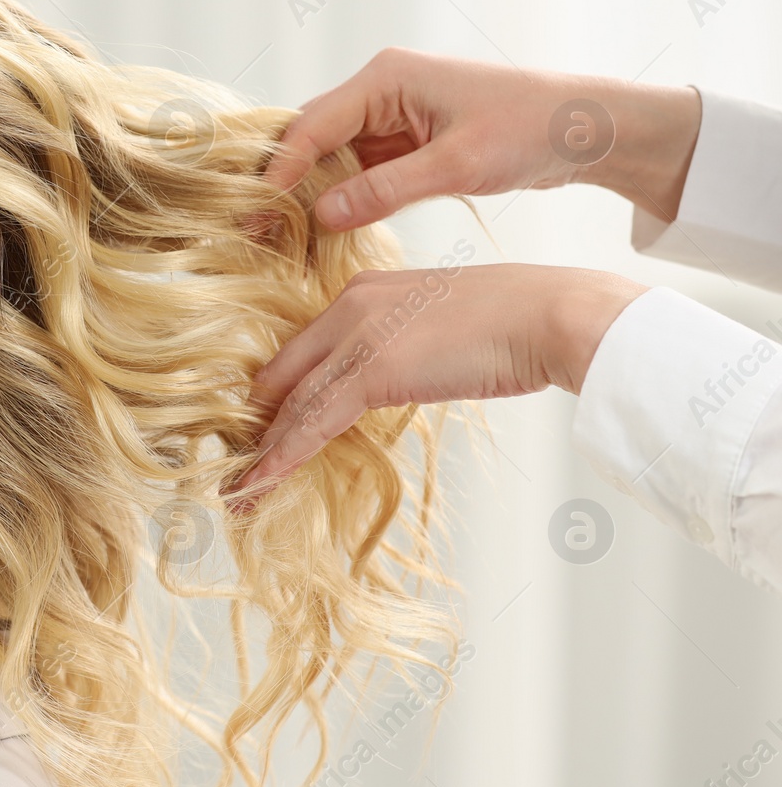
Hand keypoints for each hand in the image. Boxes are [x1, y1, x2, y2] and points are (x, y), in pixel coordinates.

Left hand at [229, 263, 648, 499]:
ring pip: (291, 404)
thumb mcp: (442, 325)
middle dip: (257, 425)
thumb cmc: (517, 321)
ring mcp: (356, 336)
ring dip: (261, 455)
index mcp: (362, 292)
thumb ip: (406, 345)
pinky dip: (281, 458)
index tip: (259, 431)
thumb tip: (399, 376)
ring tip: (237, 494)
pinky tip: (259, 485)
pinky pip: (312, 422)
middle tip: (235, 466)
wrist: (551, 315)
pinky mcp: (371, 368)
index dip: (278, 395)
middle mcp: (348, 307)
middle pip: (284, 375)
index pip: (303, 352)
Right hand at [261, 47, 702, 229]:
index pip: (312, 125)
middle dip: (285, 183)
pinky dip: (342, 198)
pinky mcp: (406, 141)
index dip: (280, 170)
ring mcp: (392, 116)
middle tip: (258, 232)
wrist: (588, 127)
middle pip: (311, 137)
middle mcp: (380, 91)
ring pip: (331, 156)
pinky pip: (358, 169)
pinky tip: (327, 232)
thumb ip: (385, 190)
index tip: (257, 213)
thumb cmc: (532, 129)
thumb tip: (321, 215)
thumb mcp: (457, 165)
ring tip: (284, 239)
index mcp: (386, 78)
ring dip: (311, 194)